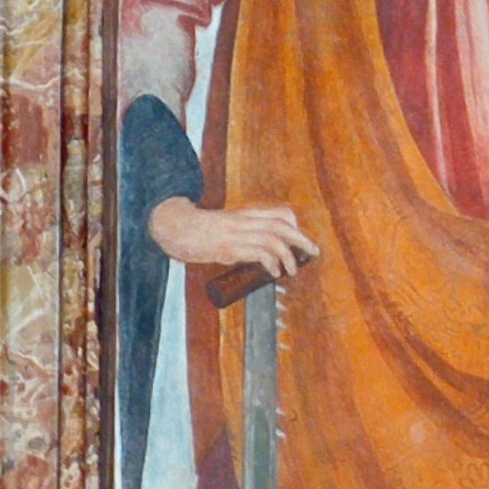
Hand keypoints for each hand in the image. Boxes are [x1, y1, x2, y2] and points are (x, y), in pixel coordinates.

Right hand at [148, 195, 321, 278]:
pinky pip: (258, 252)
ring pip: (274, 239)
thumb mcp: (227, 226)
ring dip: (288, 256)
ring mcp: (237, 233)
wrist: (175, 227)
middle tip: (314, 253)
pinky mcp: (229, 246)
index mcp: (246, 215)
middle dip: (302, 240)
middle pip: (283, 225)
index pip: (281, 214)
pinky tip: (274, 273)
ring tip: (292, 271)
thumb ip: (244, 234)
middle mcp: (245, 221)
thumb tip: (260, 255)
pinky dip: (271, 263)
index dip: (296, 227)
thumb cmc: (200, 230)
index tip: (300, 243)